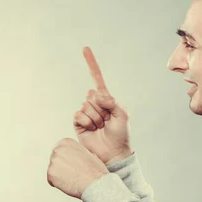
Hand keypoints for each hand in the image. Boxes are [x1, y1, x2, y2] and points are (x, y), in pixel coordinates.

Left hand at [47, 138, 108, 198]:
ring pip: (52, 170)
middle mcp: (58, 149)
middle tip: (72, 173)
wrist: (95, 183)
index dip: (65, 159)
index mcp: (66, 142)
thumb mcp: (88, 153)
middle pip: (54, 160)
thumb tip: (73, 156)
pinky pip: (51, 180)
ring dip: (59, 175)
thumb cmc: (94, 171)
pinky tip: (68, 183)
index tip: (71, 164)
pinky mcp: (50, 173)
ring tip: (72, 179)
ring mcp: (53, 161)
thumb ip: (76, 152)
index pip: (59, 150)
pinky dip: (57, 184)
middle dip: (61, 167)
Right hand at [75, 47, 132, 164]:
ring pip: (86, 105)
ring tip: (101, 127)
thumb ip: (111, 101)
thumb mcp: (122, 114)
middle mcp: (95, 104)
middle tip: (107, 121)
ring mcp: (86, 113)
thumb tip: (94, 93)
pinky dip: (87, 122)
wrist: (113, 153)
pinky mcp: (78, 123)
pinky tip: (92, 129)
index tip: (85, 48)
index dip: (91, 64)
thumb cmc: (121, 134)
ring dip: (95, 118)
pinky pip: (78, 115)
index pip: (97, 79)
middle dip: (101, 108)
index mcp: (106, 99)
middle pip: (92, 95)